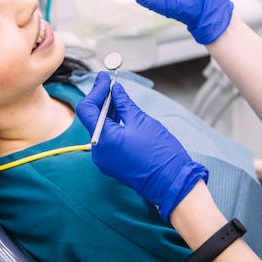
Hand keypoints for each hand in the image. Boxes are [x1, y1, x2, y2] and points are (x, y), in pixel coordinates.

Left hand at [76, 72, 207, 220]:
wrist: (173, 184)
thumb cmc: (160, 154)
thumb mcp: (142, 122)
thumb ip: (124, 104)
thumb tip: (115, 90)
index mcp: (103, 140)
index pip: (87, 109)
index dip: (95, 90)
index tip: (104, 77)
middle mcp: (99, 152)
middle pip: (92, 118)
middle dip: (101, 99)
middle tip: (109, 81)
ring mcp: (106, 160)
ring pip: (100, 128)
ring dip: (107, 110)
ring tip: (117, 93)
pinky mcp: (114, 163)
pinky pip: (108, 139)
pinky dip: (113, 124)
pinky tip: (122, 111)